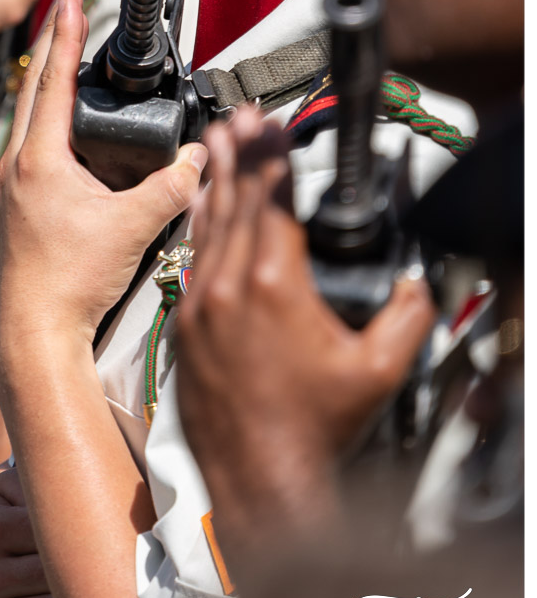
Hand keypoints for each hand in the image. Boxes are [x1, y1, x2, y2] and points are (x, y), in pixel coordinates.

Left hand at [0, 0, 205, 344]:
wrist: (36, 334)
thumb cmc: (68, 285)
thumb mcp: (133, 227)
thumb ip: (173, 187)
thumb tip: (199, 158)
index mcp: (38, 159)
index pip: (53, 78)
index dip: (65, 31)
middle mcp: (19, 165)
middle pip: (34, 88)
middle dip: (52, 44)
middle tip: (64, 9)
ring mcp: (16, 186)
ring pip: (32, 117)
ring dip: (50, 84)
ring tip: (67, 56)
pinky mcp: (23, 206)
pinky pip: (36, 146)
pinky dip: (52, 123)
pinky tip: (69, 131)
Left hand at [175, 106, 435, 556]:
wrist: (259, 483)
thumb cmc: (313, 431)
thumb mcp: (377, 368)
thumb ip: (404, 314)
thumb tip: (413, 284)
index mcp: (273, 284)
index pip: (272, 199)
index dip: (273, 156)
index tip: (274, 124)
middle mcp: (228, 286)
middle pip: (235, 199)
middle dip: (240, 152)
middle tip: (241, 114)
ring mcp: (199, 306)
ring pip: (207, 224)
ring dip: (213, 178)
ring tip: (214, 140)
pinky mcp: (183, 328)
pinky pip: (191, 259)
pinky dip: (198, 224)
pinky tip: (199, 206)